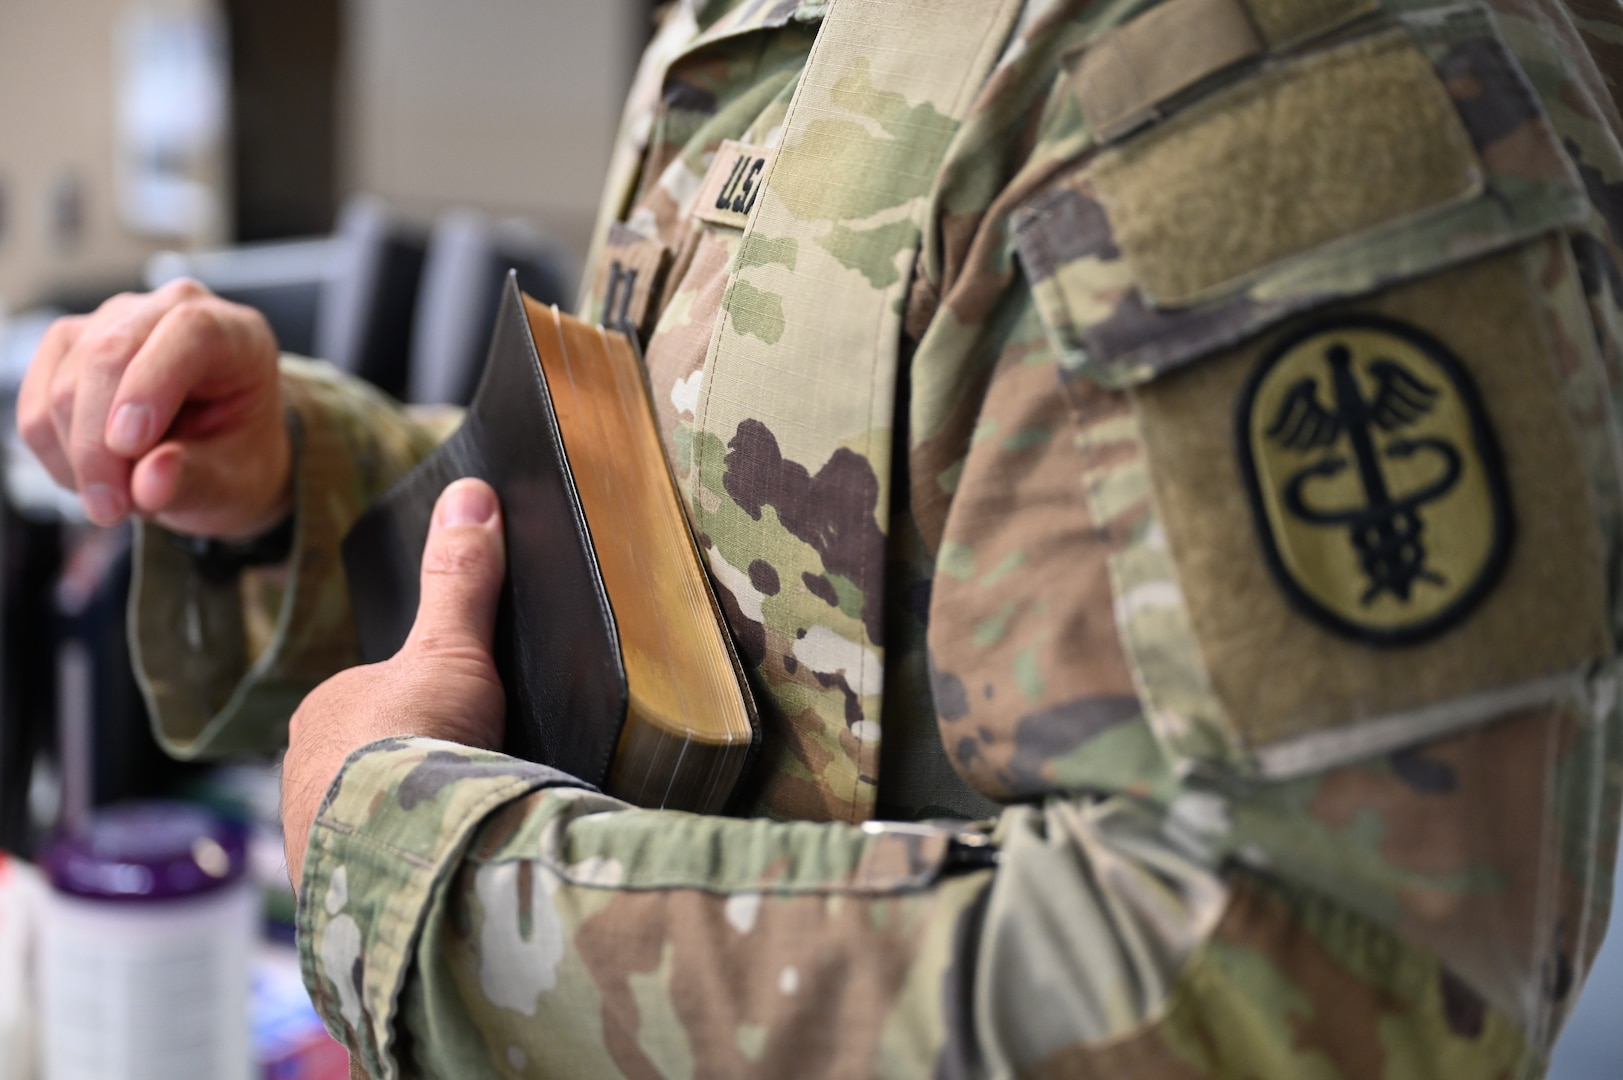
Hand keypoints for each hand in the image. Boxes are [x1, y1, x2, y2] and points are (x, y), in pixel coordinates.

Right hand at [17, 277, 290, 539]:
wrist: (215, 456)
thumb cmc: (237, 459)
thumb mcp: (237, 482)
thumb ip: (197, 480)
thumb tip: (150, 483)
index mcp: (236, 334)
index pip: (189, 331)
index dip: (151, 385)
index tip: (129, 446)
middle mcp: (170, 312)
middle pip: (108, 356)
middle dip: (99, 444)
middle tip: (113, 509)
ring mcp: (111, 322)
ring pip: (63, 385)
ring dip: (80, 458)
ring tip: (122, 498)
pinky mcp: (67, 348)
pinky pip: (36, 406)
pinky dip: (57, 455)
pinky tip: (94, 478)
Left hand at [280, 478, 506, 889]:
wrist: (396, 848)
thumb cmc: (414, 740)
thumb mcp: (452, 647)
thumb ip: (461, 578)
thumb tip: (470, 492)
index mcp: (325, 709)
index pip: (375, 700)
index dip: (424, 709)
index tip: (463, 727)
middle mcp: (300, 771)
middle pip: (367, 762)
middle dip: (409, 773)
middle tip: (466, 781)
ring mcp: (308, 836)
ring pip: (363, 819)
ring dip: (402, 827)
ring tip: (455, 832)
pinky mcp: (328, 891)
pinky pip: (368, 872)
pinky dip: (399, 870)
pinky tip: (437, 871)